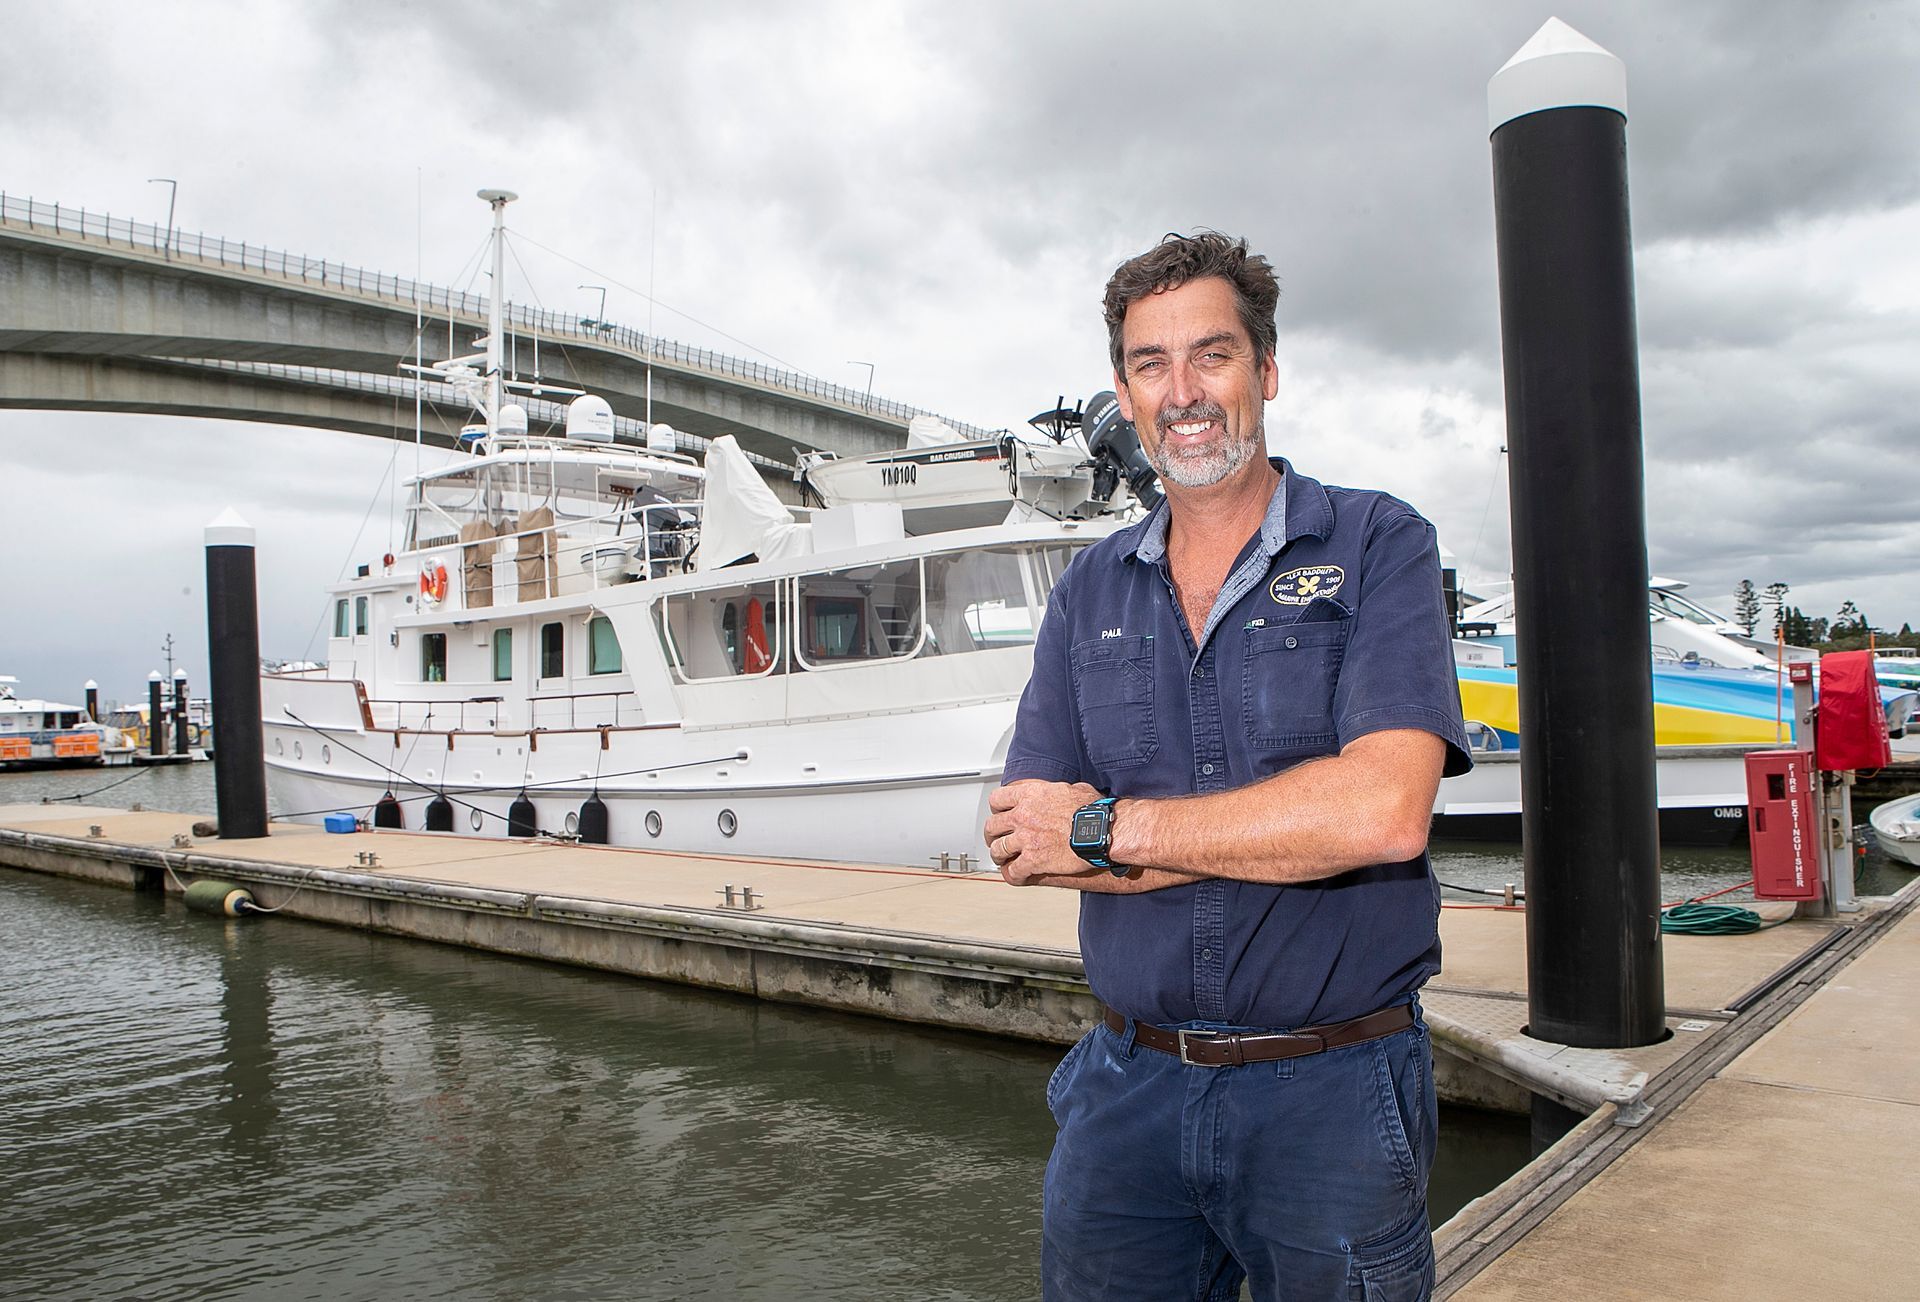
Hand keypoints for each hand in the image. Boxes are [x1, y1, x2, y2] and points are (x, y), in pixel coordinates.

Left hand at [984, 779, 1103, 885]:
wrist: (1101, 832)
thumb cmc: (1093, 811)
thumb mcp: (1074, 789)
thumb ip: (1059, 790)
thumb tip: (1062, 791)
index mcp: (1031, 795)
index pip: (998, 799)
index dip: (996, 808)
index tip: (999, 813)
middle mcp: (1023, 815)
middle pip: (992, 826)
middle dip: (992, 834)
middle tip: (995, 838)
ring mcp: (1025, 839)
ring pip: (998, 850)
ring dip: (999, 856)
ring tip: (1002, 860)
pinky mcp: (1033, 860)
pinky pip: (1013, 871)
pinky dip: (1013, 875)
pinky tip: (1017, 876)